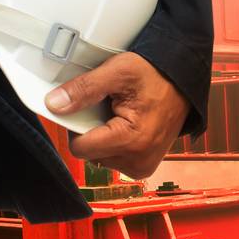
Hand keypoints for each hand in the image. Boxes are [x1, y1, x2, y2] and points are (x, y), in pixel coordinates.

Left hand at [44, 52, 189, 178]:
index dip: (77, 124)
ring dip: (104, 137)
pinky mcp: (145, 166)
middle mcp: (139, 161)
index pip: (80, 148)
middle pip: (90, 154)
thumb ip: (84, 89)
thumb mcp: (118, 72)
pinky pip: (114, 159)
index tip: (89, 107)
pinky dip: (115, 143)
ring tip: (121, 114)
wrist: (184, 80)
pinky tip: (127, 124)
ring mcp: (143, 166)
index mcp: (132, 141)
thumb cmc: (156, 74)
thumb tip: (54, 104)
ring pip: (100, 158)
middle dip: (93, 130)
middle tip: (110, 107)